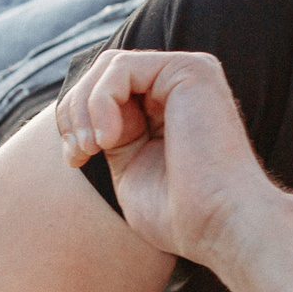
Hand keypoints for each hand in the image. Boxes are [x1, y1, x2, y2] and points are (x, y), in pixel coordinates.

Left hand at [54, 48, 292, 266]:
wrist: (218, 226)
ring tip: (92, 149)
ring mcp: (189, 73)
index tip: (75, 160)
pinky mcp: (191, 70)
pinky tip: (110, 139)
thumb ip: (110, 132)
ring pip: (109, 65)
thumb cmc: (179, 213)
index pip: (105, 88)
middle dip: (74, 111)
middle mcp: (181, 84)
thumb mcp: (128, 165)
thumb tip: (74, 107)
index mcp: (168, 106)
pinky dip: (101, 102)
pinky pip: (122, 68)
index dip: (75, 120)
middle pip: (103, 71)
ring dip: (84, 108)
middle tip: (78, 155)